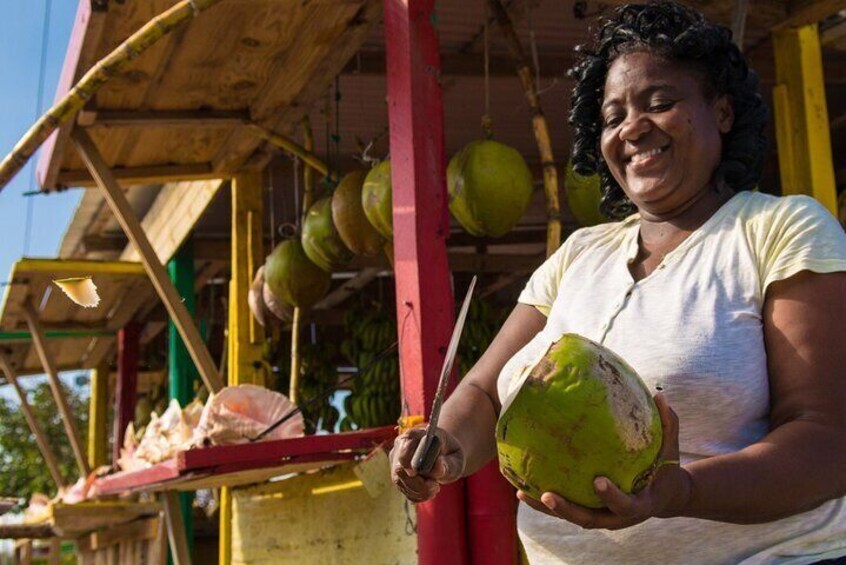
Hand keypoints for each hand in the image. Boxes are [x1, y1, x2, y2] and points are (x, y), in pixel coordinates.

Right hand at [390, 426, 465, 502]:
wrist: (445, 454)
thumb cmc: (451, 453)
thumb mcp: (456, 457)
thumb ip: (448, 464)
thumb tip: (438, 466)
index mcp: (415, 434)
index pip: (405, 444)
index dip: (410, 459)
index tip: (422, 474)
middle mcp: (401, 446)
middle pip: (399, 468)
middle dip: (418, 483)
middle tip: (436, 487)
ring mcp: (397, 461)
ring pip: (399, 481)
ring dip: (419, 491)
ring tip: (435, 487)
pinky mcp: (398, 475)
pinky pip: (403, 490)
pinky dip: (417, 495)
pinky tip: (429, 491)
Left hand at [517, 393, 691, 529]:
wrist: (664, 498)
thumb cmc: (666, 469)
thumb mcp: (671, 450)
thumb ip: (668, 425)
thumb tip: (660, 394)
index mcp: (640, 505)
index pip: (625, 505)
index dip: (612, 496)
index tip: (598, 481)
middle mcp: (617, 517)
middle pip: (589, 520)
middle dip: (567, 510)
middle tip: (547, 495)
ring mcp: (602, 517)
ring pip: (571, 517)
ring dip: (546, 509)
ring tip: (521, 494)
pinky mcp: (590, 513)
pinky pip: (567, 508)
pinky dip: (544, 502)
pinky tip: (522, 488)